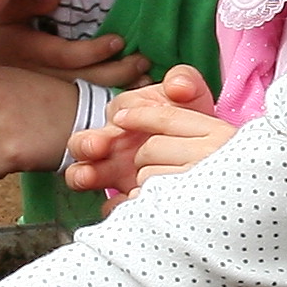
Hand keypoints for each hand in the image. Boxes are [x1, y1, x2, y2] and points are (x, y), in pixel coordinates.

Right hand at [60, 65, 233, 199]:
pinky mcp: (122, 195)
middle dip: (86, 143)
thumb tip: (178, 86)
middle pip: (85, 141)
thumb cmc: (189, 118)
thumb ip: (184, 81)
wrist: (203, 152)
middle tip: (96, 147)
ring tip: (89, 177)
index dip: (118, 116)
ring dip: (83, 173)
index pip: (116, 110)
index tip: (123, 121)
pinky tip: (122, 205)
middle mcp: (112, 141)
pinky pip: (108, 203)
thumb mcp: (190, 94)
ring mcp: (112, 169)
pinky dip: (112, 206)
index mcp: (126, 113)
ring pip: (83, 172)